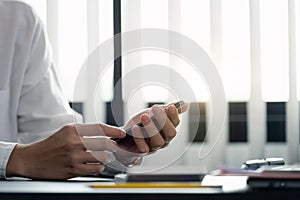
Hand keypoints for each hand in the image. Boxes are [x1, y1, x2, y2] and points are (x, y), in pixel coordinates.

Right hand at [6, 124, 125, 179]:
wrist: (31, 159)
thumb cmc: (50, 145)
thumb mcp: (65, 132)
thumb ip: (84, 132)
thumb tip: (105, 133)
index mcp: (73, 130)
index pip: (99, 127)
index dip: (114, 130)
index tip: (121, 133)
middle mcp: (74, 141)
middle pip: (104, 143)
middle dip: (113, 146)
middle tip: (115, 147)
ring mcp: (73, 156)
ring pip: (102, 157)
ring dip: (105, 158)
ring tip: (101, 157)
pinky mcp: (72, 169)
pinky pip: (95, 168)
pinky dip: (98, 167)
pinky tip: (94, 165)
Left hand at [117, 102, 188, 154]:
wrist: (126, 137)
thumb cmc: (141, 124)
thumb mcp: (152, 113)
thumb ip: (166, 109)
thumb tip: (185, 104)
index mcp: (167, 130)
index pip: (175, 123)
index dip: (174, 115)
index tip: (170, 106)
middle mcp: (164, 140)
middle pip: (170, 133)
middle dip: (163, 120)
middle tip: (154, 108)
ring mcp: (154, 147)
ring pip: (158, 141)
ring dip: (151, 128)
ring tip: (144, 117)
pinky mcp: (142, 152)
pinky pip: (144, 148)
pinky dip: (139, 138)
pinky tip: (135, 128)